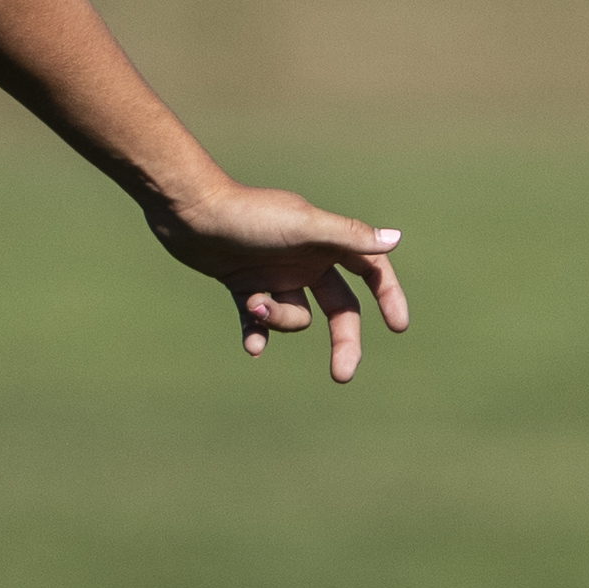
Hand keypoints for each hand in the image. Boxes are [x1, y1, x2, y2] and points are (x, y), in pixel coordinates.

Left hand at [151, 179, 407, 382]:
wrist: (190, 212)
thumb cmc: (249, 215)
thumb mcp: (303, 227)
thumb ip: (347, 235)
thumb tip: (396, 240)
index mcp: (327, 243)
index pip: (371, 271)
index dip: (388, 295)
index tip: (398, 326)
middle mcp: (306, 260)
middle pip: (340, 308)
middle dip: (343, 341)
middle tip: (341, 375)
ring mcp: (275, 275)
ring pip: (295, 316)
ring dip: (279, 318)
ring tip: (256, 302)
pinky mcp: (244, 286)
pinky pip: (258, 322)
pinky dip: (256, 334)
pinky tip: (253, 347)